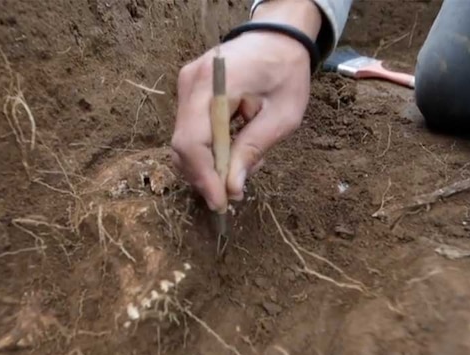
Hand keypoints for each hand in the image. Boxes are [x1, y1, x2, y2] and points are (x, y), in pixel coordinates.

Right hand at [171, 0, 321, 211]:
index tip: (220, 201)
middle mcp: (191, 83)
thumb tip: (232, 187)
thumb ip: (254, 149)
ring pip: (184, 142)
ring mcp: (186, 86)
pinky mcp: (189, 92)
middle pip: (183, 145)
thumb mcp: (282, 115)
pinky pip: (190, 131)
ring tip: (242, 166)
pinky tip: (234, 149)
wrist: (279, 38)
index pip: (193, 140)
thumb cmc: (285, 72)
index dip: (203, 177)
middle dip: (205, 176)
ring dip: (209, 165)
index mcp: (214, 83)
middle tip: (233, 192)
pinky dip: (208, 150)